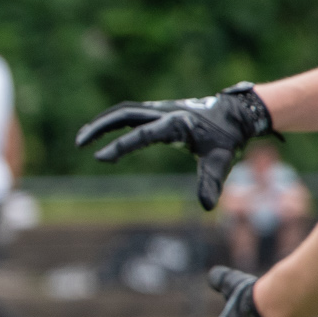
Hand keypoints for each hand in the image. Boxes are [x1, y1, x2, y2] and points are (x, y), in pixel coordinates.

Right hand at [74, 83, 274, 208]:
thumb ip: (210, 181)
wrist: (238, 114)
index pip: (142, 135)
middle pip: (123, 114)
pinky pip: (129, 113)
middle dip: (99, 127)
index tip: (99, 158)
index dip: (120, 147)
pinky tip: (100, 132)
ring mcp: (159, 109)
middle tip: (79, 143)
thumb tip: (206, 206)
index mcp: (177, 123)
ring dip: (100, 122)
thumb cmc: (228, 138)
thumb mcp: (221, 160)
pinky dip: (111, 121)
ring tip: (82, 138)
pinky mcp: (157, 111)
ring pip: (122, 111)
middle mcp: (164, 112)